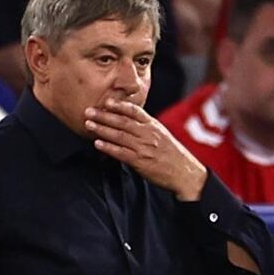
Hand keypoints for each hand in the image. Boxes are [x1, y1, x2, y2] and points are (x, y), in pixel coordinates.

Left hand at [84, 98, 206, 200]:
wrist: (185, 173)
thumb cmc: (172, 155)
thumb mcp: (162, 135)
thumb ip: (146, 127)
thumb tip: (128, 121)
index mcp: (153, 126)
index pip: (134, 111)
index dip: (119, 105)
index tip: (106, 101)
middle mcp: (148, 134)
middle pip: (122, 121)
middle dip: (104, 115)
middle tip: (88, 111)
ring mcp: (144, 148)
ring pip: (119, 135)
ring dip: (102, 129)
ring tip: (88, 124)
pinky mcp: (140, 162)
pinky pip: (121, 153)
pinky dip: (108, 147)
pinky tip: (97, 143)